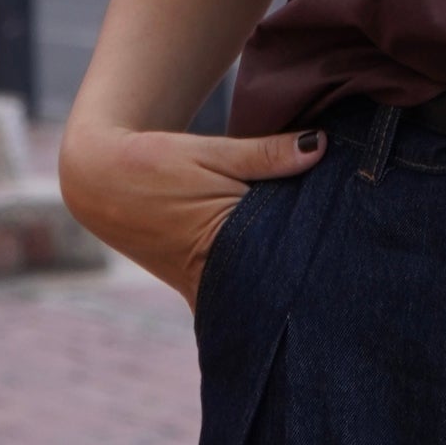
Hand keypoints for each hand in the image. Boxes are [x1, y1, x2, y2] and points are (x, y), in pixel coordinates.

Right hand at [59, 116, 329, 309]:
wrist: (100, 177)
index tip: (346, 261)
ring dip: (280, 285)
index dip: (314, 266)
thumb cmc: (154, 161)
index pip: (282, 271)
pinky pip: (235, 296)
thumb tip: (321, 146)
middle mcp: (208, 282)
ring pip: (254, 298)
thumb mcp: (211, 152)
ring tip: (323, 277)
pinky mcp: (193, 288)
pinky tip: (285, 274)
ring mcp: (198, 291)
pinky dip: (258, 285)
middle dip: (303, 284)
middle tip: (343, 273)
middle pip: (270, 293)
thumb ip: (266, 154)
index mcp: (217, 248)